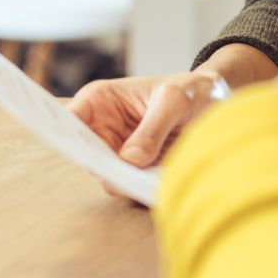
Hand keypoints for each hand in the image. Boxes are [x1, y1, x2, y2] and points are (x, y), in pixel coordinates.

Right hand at [70, 69, 226, 175]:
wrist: (213, 103)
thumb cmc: (189, 90)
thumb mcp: (175, 100)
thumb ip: (153, 127)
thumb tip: (130, 160)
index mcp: (100, 100)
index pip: (70, 120)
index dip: (64, 136)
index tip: (78, 148)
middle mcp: (102, 128)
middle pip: (87, 155)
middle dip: (102, 166)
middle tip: (120, 175)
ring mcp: (117, 152)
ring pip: (108, 176)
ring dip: (126, 181)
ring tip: (146, 181)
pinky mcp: (135, 170)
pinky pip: (131, 185)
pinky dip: (143, 187)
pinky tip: (159, 185)